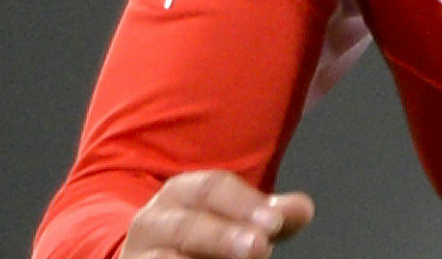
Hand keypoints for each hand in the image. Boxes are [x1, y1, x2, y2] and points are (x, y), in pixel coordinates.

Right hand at [120, 170, 313, 258]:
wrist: (151, 258)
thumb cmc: (201, 238)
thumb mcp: (236, 222)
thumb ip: (268, 217)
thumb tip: (303, 209)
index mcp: (180, 194)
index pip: (209, 188)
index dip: (243, 204)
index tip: (275, 223)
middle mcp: (152, 222)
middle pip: (185, 225)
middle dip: (222, 236)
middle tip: (259, 247)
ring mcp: (138, 255)